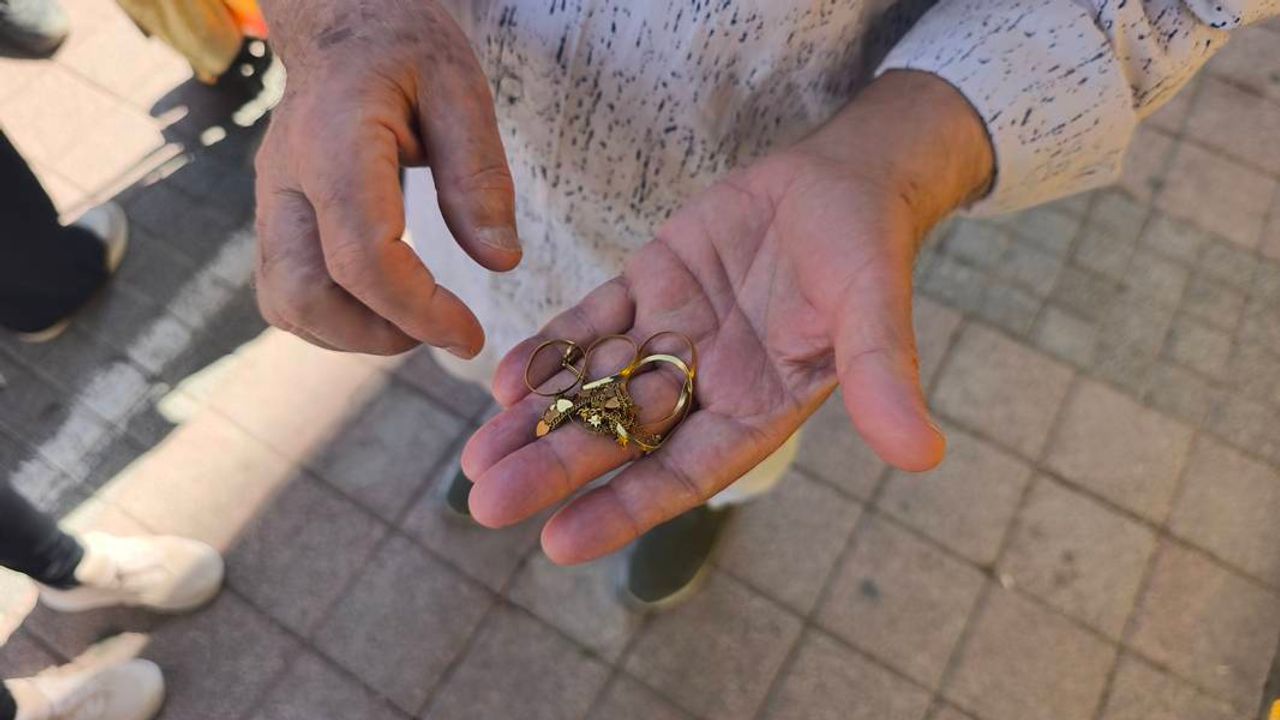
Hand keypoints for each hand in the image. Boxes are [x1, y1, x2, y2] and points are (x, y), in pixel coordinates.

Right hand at [253, 0, 519, 355]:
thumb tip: (500, 260)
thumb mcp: (459, 87)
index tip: (469, 334)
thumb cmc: (403, 46)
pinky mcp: (275, 217)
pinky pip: (286, 290)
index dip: (417, 311)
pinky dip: (333, 316)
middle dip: (378, 335)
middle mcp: (286, 179)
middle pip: (305, 296)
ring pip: (285, 303)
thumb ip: (479, 173)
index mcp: (334, 144)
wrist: (342, 21)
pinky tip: (386, 300)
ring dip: (351, 333)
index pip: (361, 257)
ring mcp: (271, 200)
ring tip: (417, 317)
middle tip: (443, 329)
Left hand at [461, 71, 994, 563]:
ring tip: (475, 454)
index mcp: (758, 408)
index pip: (684, 473)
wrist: (845, 174)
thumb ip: (884, 378)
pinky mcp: (651, 284)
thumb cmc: (867, 245)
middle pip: (622, 435)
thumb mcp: (874, 310)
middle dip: (557, 467)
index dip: (624, 508)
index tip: (558, 543)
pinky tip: (508, 376)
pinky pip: (593, 322)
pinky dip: (553, 347)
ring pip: (596, 385)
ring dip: (538, 417)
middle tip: (485, 502)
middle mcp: (709, 383)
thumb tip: (922, 456)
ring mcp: (674, 334)